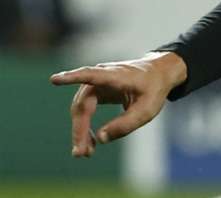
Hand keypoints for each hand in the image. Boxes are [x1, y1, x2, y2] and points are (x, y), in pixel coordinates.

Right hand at [49, 51, 186, 157]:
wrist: (158, 75)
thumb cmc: (153, 90)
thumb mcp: (148, 110)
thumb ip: (125, 124)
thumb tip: (100, 139)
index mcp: (116, 76)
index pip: (91, 75)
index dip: (73, 78)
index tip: (55, 79)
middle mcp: (101, 76)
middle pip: (83, 105)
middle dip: (80, 130)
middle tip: (80, 153)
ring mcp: (96, 84)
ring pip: (81, 110)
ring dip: (80, 131)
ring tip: (85, 153)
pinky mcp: (96, 92)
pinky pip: (85, 111)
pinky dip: (85, 127)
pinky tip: (89, 143)